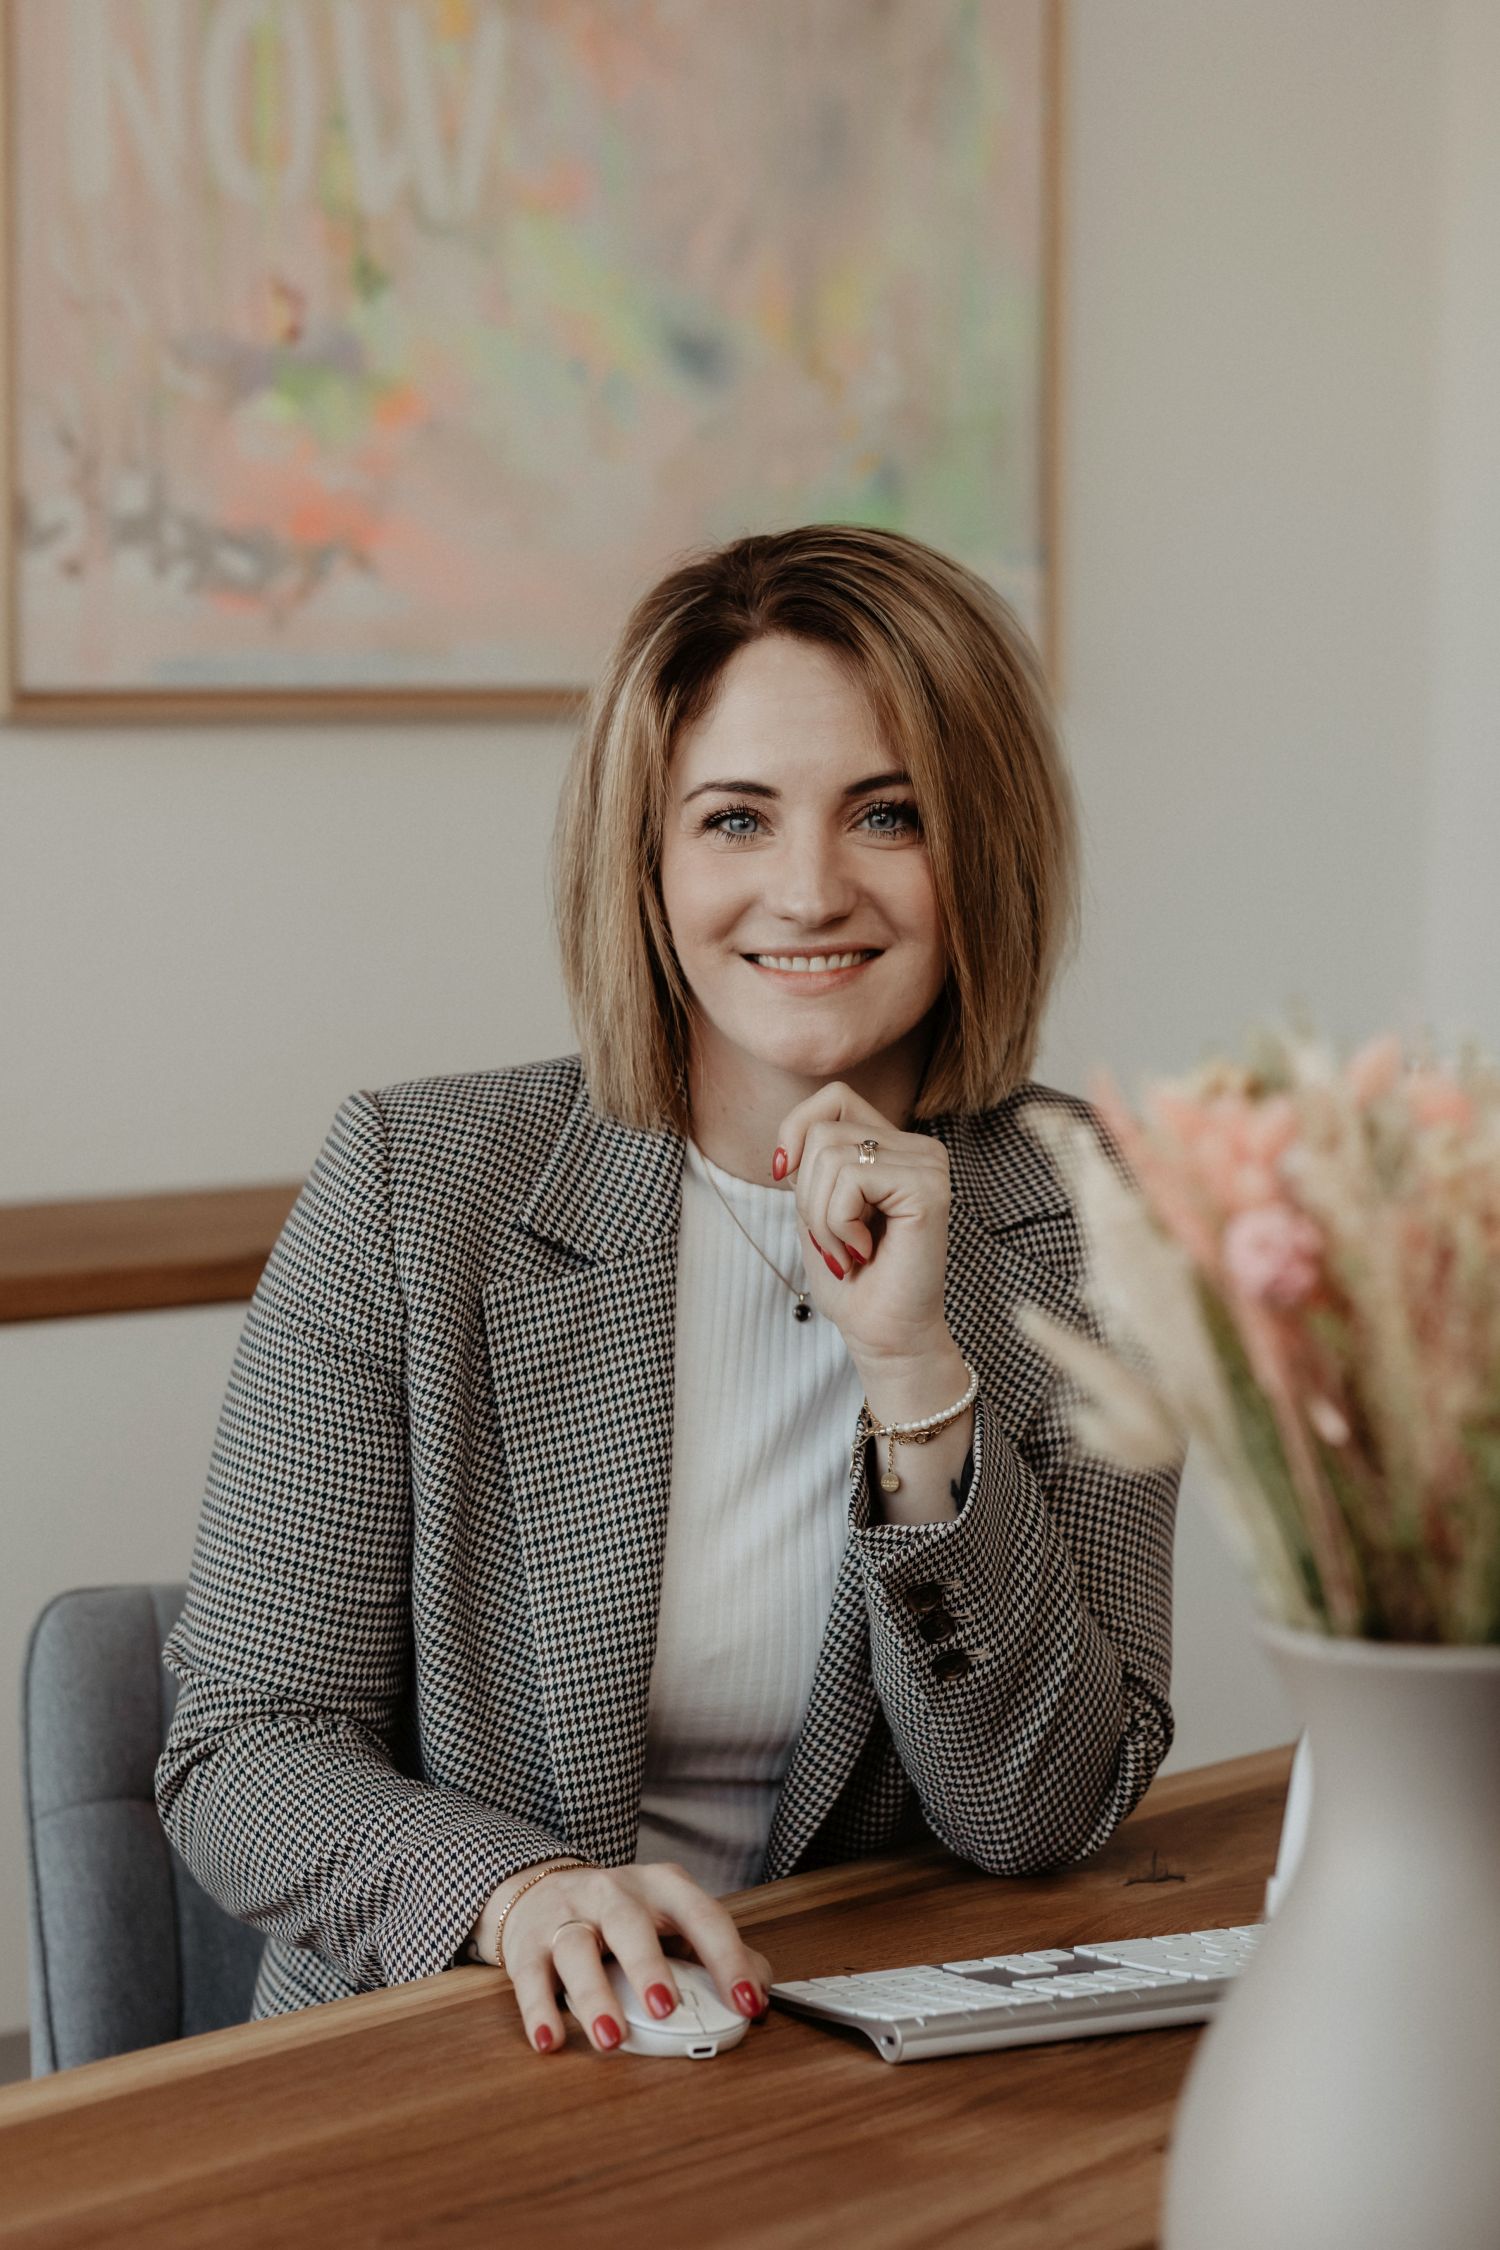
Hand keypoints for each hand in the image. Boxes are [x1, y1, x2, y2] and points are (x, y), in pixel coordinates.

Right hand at [500, 1861, 773, 2055]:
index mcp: (662, 1887)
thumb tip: (760, 1989)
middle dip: (648, 1966)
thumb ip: (714, 1953)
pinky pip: (531, 1976)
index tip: (748, 2003)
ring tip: (611, 2038)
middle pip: (629, 1922)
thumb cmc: (623, 1917)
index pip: (701, 1916)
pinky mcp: (527, 1942)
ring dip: (594, 1995)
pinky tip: (551, 2039)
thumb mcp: (672, 1922)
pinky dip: (540, 2009)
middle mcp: (613, 1893)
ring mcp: (567, 1914)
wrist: (540, 1889)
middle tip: (666, 2008)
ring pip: (577, 1948)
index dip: (728, 1959)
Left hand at [774, 1080, 953, 1368]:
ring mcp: (928, 1164)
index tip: (786, 1179)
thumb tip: (793, 1139)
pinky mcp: (929, 1188)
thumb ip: (810, 1161)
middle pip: (823, 1131)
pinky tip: (864, 1252)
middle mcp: (918, 1147)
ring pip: (830, 1154)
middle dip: (806, 1195)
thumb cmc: (851, 1279)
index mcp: (895, 1145)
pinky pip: (851, 1180)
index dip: (796, 1131)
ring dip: (821, 1217)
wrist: (883, 1335)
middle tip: (834, 1241)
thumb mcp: (814, 1207)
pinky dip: (838, 1224)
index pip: (833, 1097)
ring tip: (848, 1252)